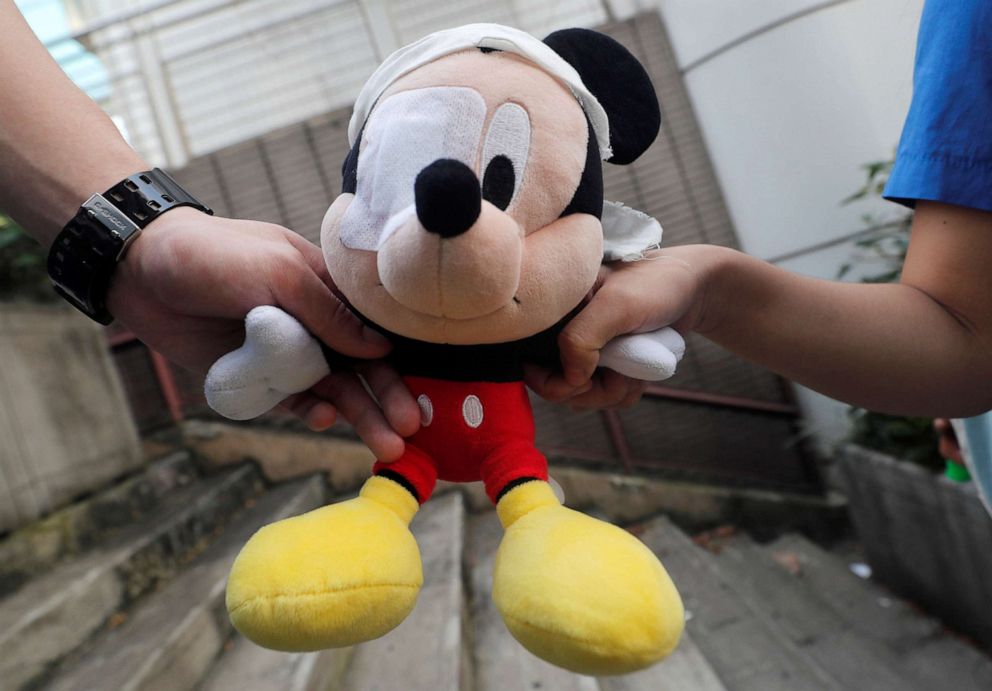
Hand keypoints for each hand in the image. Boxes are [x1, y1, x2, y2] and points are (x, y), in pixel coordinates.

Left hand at [107, 208, 419, 459]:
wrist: (140, 270)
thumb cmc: (214, 256)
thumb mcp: (278, 272)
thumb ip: (328, 311)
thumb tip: (382, 348)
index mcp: (328, 288)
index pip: (376, 328)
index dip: (402, 360)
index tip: (427, 392)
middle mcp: (315, 323)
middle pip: (362, 366)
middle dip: (386, 398)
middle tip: (409, 431)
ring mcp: (288, 353)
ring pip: (334, 389)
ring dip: (359, 415)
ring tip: (385, 446)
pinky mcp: (259, 378)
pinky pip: (293, 402)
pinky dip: (310, 412)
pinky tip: (323, 419)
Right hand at [526, 246, 709, 408]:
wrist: (694, 289)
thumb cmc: (655, 285)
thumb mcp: (615, 306)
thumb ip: (581, 340)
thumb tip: (570, 379)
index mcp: (553, 313)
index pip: (532, 364)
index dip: (558, 382)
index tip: (587, 377)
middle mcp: (563, 333)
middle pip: (560, 390)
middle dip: (596, 388)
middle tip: (622, 366)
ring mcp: (585, 352)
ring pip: (585, 398)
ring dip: (616, 389)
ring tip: (637, 360)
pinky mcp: (606, 366)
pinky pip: (607, 397)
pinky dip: (628, 389)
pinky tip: (642, 366)